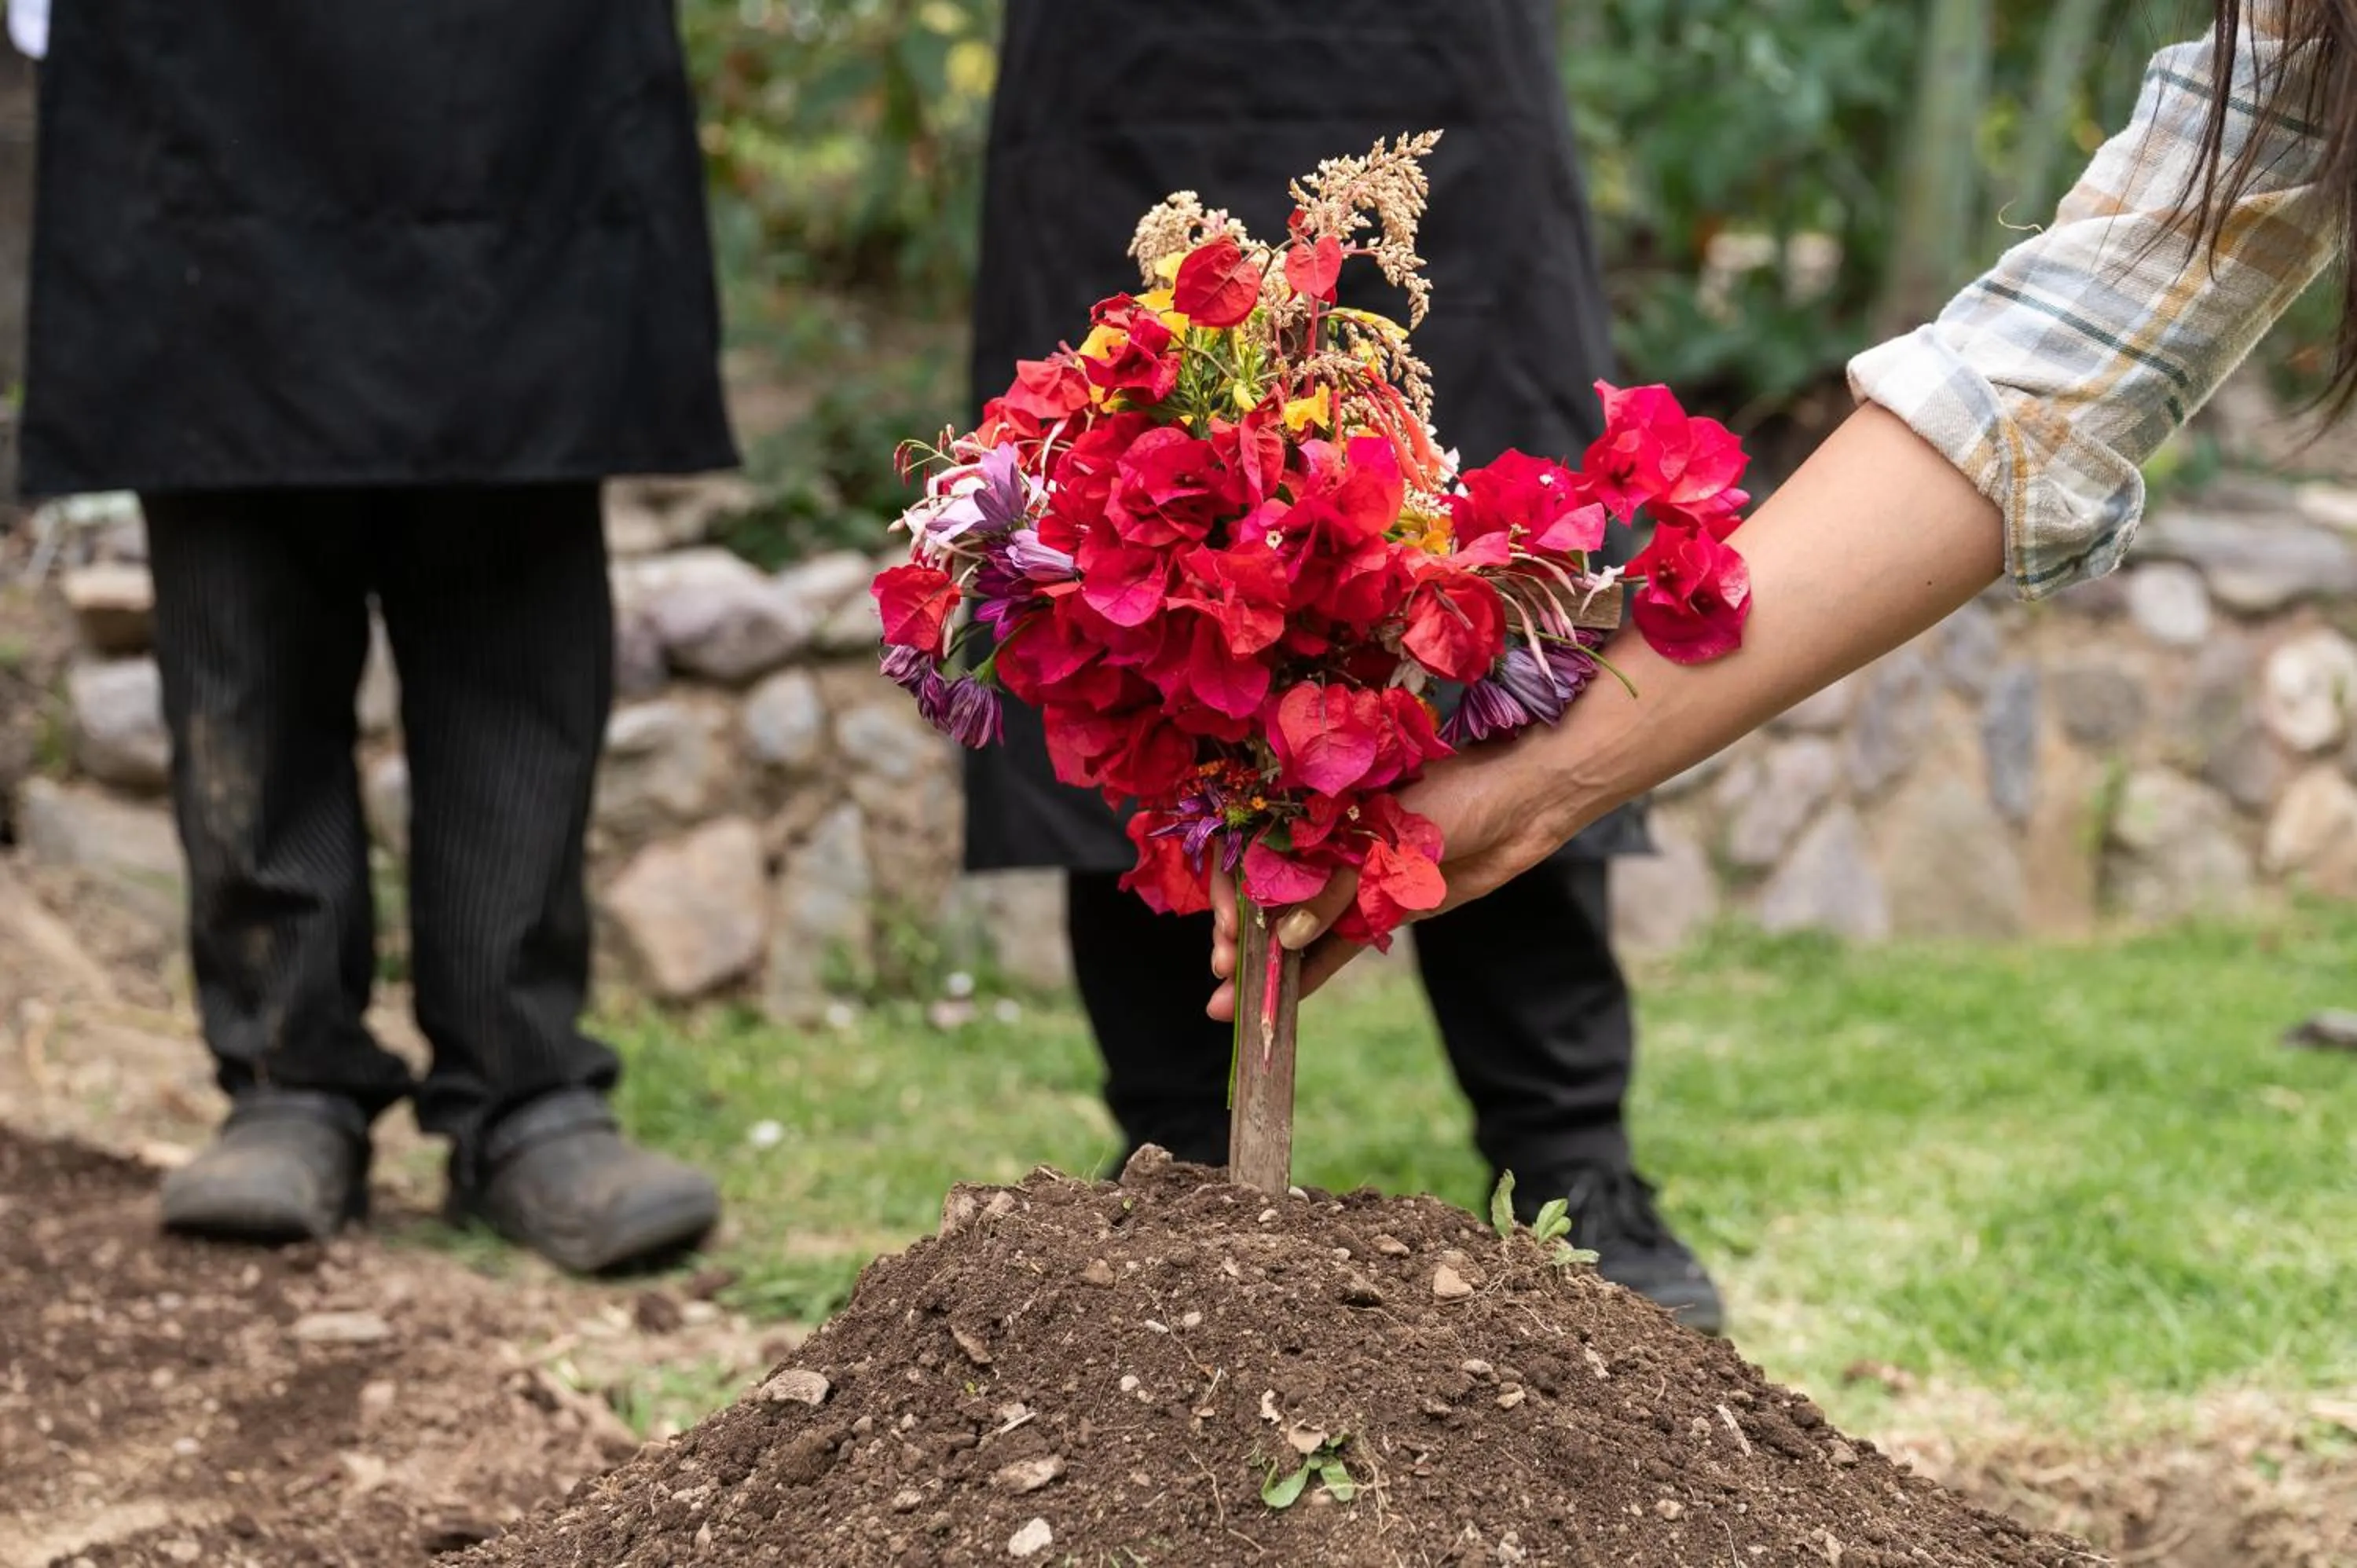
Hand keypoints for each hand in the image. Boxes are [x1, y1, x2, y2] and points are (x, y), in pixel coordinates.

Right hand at [1206, 729, 1583, 1020]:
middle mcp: (1324, 842)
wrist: (1527, 801)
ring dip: (1264, 967)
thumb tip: (1287, 939)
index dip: (1230, 889)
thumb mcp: (1386, 832)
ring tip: (1230, 1006)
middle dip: (1240, 936)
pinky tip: (1279, 1002)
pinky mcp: (1382, 910)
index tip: (1228, 927)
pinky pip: (1336, 948)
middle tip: (1227, 971)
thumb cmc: (1458, 790)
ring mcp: (1352, 879)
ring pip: (1296, 929)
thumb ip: (1335, 886)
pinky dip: (1308, 975)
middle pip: (1265, 895)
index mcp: (1313, 804)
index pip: (1249, 848)